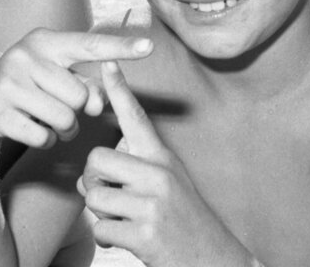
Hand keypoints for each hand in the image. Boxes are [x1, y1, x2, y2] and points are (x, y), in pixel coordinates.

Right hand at [0, 29, 153, 154]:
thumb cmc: (29, 85)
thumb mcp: (55, 74)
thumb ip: (86, 84)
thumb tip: (101, 104)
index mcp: (46, 41)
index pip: (90, 44)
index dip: (121, 47)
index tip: (150, 47)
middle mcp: (25, 56)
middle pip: (80, 96)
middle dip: (76, 110)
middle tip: (58, 106)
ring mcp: (8, 83)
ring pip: (63, 119)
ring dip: (62, 129)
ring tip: (46, 119)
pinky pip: (42, 137)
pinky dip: (43, 140)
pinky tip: (30, 128)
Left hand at [79, 62, 247, 266]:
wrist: (214, 260)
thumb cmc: (185, 221)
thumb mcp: (169, 183)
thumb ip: (138, 167)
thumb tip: (96, 166)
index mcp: (163, 158)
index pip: (137, 118)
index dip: (120, 89)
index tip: (106, 62)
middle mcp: (159, 174)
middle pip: (97, 160)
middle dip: (95, 182)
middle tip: (115, 199)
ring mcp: (153, 203)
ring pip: (94, 196)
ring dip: (103, 215)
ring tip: (128, 221)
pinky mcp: (145, 233)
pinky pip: (101, 228)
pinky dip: (109, 238)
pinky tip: (131, 241)